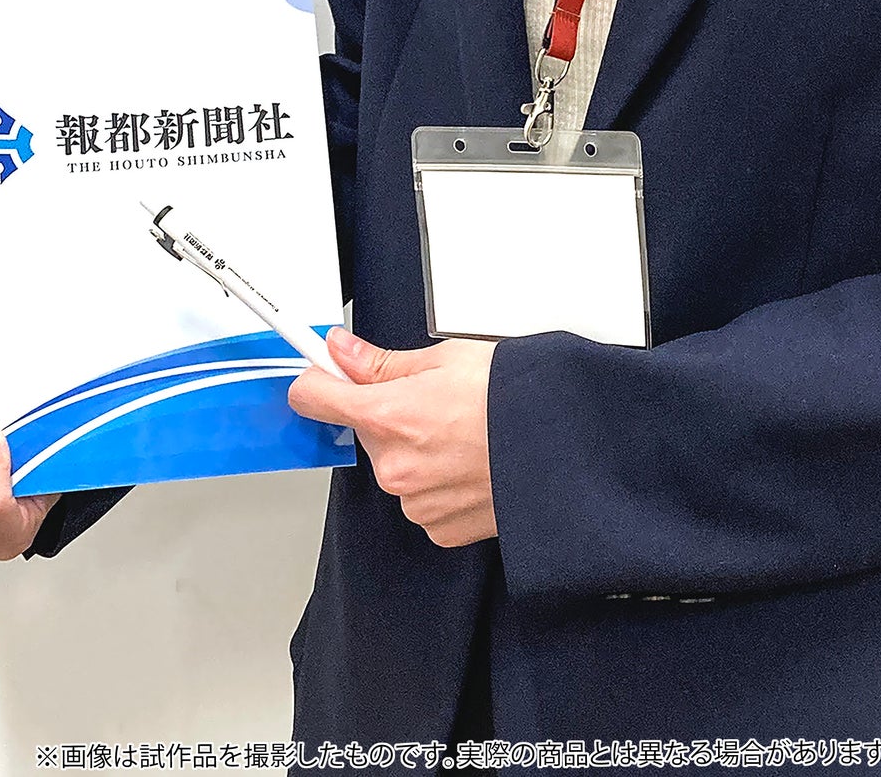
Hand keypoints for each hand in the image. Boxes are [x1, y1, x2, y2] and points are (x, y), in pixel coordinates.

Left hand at [288, 327, 496, 547]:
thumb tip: (342, 350)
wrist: (566, 451)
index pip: (314, 397)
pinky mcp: (440, 529)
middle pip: (367, 432)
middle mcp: (394, 466)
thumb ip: (382, 362)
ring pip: (397, 467)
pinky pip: (423, 499)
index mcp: (388, 415)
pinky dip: (440, 483)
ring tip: (465, 434)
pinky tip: (471, 463)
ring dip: (419, 451)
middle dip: (391, 415)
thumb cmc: (517, 401)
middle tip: (437, 401)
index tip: (324, 373)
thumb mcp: (448, 358)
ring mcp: (416, 503)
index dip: (318, 379)